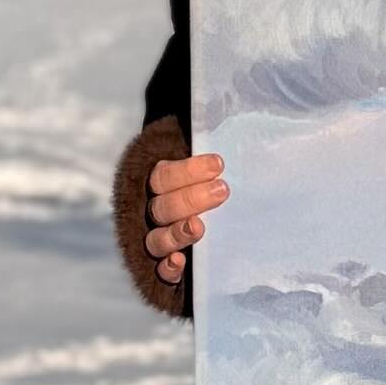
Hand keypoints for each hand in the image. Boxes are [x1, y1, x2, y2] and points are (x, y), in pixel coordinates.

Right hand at [144, 146, 228, 288]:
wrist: (203, 214)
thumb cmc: (211, 182)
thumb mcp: (210, 162)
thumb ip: (215, 146)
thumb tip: (233, 113)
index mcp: (158, 182)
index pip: (163, 176)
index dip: (187, 171)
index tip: (218, 164)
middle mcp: (152, 211)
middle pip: (162, 206)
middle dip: (191, 199)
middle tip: (222, 191)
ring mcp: (156, 239)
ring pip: (156, 239)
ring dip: (177, 233)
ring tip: (200, 227)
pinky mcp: (164, 266)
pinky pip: (159, 271)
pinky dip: (168, 268)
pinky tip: (181, 262)